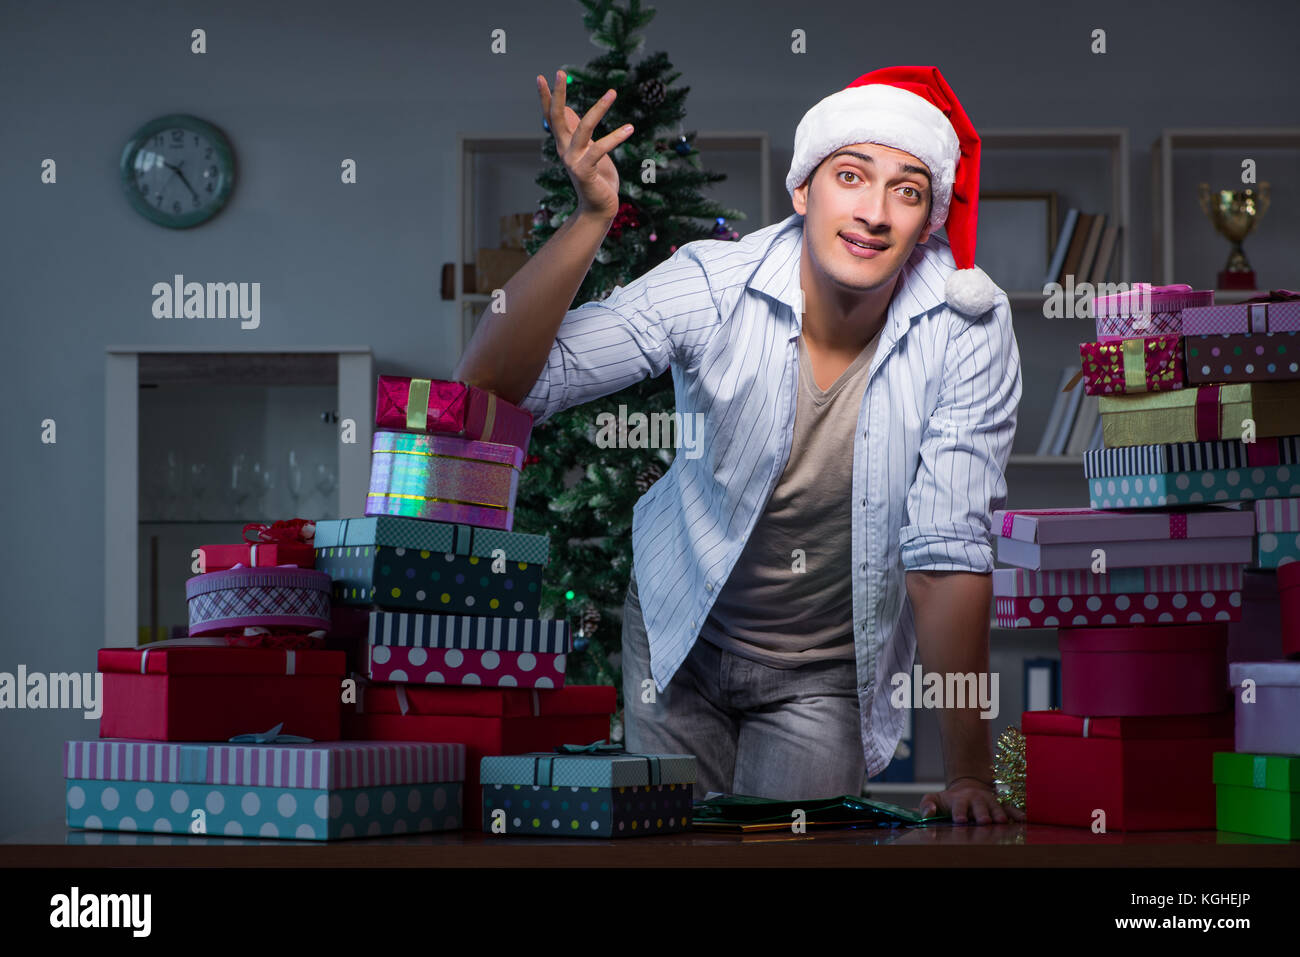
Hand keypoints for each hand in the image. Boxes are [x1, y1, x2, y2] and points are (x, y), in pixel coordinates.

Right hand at [537, 69, 631, 219]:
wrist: (599, 209)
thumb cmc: (597, 179)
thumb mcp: (588, 150)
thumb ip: (578, 130)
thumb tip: (567, 108)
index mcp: (564, 144)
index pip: (551, 117)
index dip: (545, 97)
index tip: (541, 77)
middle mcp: (565, 150)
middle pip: (557, 118)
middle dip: (557, 94)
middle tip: (559, 71)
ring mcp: (574, 161)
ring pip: (584, 128)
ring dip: (599, 109)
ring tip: (613, 92)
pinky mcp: (586, 171)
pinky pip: (601, 148)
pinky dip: (617, 137)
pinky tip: (630, 128)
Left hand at [918, 777, 1025, 825]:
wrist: (968, 787)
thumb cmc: (949, 799)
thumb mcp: (934, 798)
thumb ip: (927, 805)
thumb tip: (926, 814)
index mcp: (959, 799)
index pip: (958, 806)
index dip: (959, 812)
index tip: (959, 820)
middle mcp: (976, 799)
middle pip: (979, 806)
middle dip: (982, 814)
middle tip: (984, 822)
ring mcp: (989, 801)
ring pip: (996, 807)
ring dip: (999, 814)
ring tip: (1002, 822)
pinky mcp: (1001, 805)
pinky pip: (1010, 808)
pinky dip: (1017, 813)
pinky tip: (1023, 819)